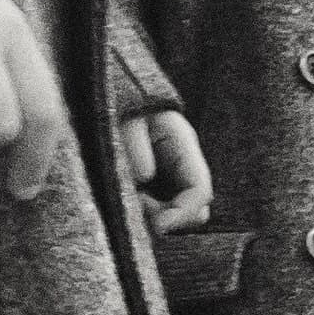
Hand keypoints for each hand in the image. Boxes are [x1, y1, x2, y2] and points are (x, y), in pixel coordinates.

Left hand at [125, 107, 213, 233]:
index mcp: (184, 147)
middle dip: (169, 216)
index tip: (157, 224)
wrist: (113, 90)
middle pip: (195, 209)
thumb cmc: (120, 101)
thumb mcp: (126, 119)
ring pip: (178, 211)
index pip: (200, 191)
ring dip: (156, 215)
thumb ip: (135, 145)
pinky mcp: (156, 184)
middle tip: (137, 204)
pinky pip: (161, 208)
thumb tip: (145, 176)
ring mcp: (171, 176)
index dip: (182, 213)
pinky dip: (146, 211)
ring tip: (128, 197)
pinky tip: (127, 197)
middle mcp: (184, 165)